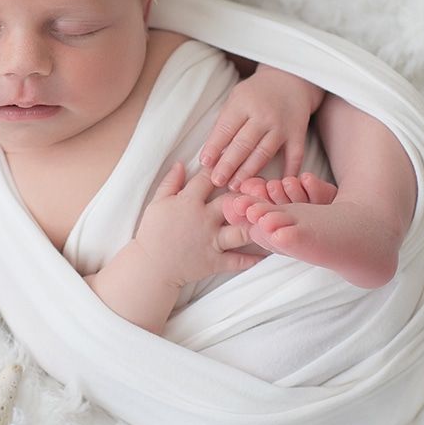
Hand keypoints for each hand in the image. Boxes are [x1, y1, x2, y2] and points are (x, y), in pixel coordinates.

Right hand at [131, 162, 265, 287]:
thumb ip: (170, 182)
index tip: (235, 157)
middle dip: (249, 194)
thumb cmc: (152, 233)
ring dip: (257, 224)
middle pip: (233, 202)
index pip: (209, 178)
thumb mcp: (157, 203)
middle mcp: (204, 219)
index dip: (222, 165)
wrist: (151, 267)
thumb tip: (182, 163)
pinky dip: (253, 259)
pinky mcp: (215, 262)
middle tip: (265, 186)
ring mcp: (212, 241)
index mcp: (189, 202)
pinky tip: (268, 251)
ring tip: (272, 217)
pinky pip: (238, 261)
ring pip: (241, 231)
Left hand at [198, 65, 326, 185]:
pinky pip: (294, 156)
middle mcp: (264, 115)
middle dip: (228, 165)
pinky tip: (275, 186)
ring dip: (248, 172)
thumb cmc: (256, 93)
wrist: (291, 80)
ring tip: (235, 186)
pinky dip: (287, 172)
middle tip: (217, 181)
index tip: (205, 163)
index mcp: (244, 103)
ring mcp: (282, 126)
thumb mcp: (236, 98)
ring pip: (264, 153)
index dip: (214, 147)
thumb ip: (225, 122)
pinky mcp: (298, 134)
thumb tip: (210, 152)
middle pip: (243, 144)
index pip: (226, 128)